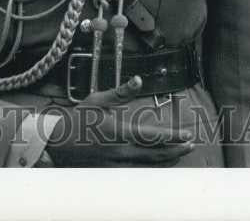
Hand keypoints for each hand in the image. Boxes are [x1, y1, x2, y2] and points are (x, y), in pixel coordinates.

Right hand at [45, 75, 194, 166]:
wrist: (59, 142)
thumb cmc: (79, 118)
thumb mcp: (99, 100)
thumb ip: (121, 92)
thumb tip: (138, 80)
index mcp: (119, 131)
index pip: (152, 136)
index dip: (172, 136)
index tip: (187, 135)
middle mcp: (121, 150)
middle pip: (155, 153)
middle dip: (176, 149)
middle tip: (191, 144)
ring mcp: (117, 163)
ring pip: (149, 164)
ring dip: (167, 159)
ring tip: (181, 153)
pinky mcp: (113, 170)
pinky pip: (138, 170)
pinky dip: (152, 165)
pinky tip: (161, 161)